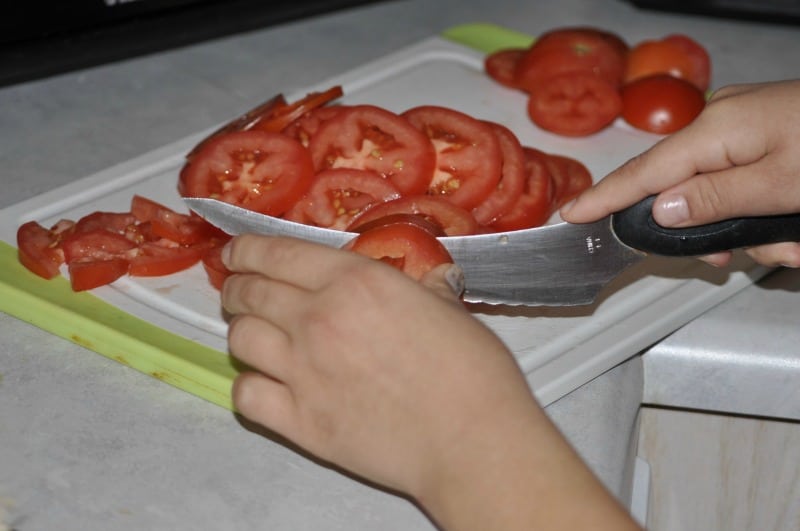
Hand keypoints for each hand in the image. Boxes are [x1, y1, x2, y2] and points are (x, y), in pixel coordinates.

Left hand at [221, 234, 637, 529]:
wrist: (472, 440)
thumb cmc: (472, 370)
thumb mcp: (448, 306)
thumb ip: (420, 287)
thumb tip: (427, 279)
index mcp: (353, 281)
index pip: (274, 253)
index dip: (246, 249)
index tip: (236, 252)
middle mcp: (316, 319)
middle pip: (248, 293)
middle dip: (237, 287)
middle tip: (241, 291)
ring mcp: (302, 372)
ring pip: (239, 339)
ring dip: (242, 331)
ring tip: (255, 335)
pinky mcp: (299, 422)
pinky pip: (246, 395)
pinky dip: (248, 385)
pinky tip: (264, 384)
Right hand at [562, 79, 799, 266]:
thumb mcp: (783, 184)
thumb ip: (714, 199)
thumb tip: (659, 210)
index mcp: (718, 129)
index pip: (644, 172)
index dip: (605, 197)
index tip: (571, 215)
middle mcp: (724, 125)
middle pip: (683, 194)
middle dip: (712, 235)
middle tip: (736, 260)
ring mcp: (745, 132)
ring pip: (719, 201)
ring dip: (753, 234)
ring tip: (794, 242)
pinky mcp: (765, 141)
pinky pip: (744, 189)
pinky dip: (767, 217)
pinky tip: (796, 228)